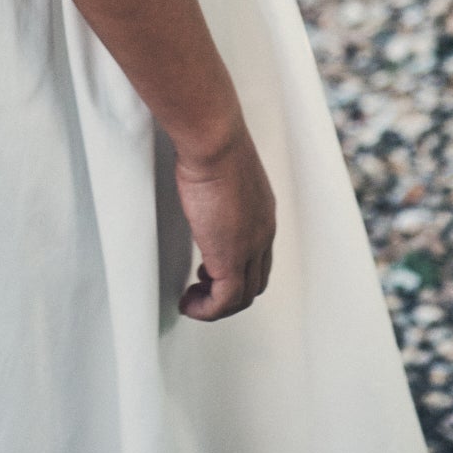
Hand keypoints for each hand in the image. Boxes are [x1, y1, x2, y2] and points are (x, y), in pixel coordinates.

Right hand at [173, 119, 275, 321]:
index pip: (260, 256)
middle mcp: (264, 234)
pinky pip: (224, 301)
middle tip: (200, 290)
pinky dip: (207, 310)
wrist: (214, 141)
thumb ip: (216, 185)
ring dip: (216, 306)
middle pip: (256, 281)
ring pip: (243, 296)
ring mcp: (251, 248)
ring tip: (192, 301)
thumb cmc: (211, 143)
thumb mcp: (219, 168)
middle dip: (228, 292)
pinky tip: (188, 303)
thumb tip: (199, 182)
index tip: (208, 271)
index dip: (237, 270)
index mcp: (263, 212)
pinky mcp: (231, 258)